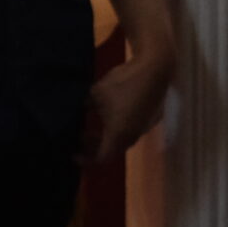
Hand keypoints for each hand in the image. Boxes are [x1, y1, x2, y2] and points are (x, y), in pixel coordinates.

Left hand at [81, 48, 172, 162]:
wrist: (154, 67)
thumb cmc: (122, 82)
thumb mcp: (95, 94)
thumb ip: (85, 107)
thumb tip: (78, 111)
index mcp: (118, 134)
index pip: (101, 158)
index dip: (86, 159)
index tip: (74, 153)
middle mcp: (133, 134)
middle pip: (114, 150)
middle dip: (96, 145)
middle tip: (82, 135)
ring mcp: (145, 126)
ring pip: (125, 139)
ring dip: (110, 135)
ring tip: (99, 121)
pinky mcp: (153, 117)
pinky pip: (135, 128)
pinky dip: (123, 126)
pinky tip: (118, 110)